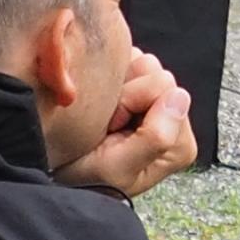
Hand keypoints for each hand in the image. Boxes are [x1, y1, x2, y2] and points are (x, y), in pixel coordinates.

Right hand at [53, 49, 196, 200]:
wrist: (61, 176)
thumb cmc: (88, 178)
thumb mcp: (117, 167)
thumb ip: (155, 138)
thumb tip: (179, 96)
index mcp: (178, 142)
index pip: (166, 88)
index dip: (132, 101)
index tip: (114, 129)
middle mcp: (172, 120)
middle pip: (156, 73)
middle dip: (125, 95)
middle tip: (107, 125)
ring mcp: (155, 104)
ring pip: (143, 63)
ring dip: (117, 86)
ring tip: (103, 116)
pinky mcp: (137, 91)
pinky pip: (130, 61)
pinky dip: (111, 76)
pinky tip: (102, 103)